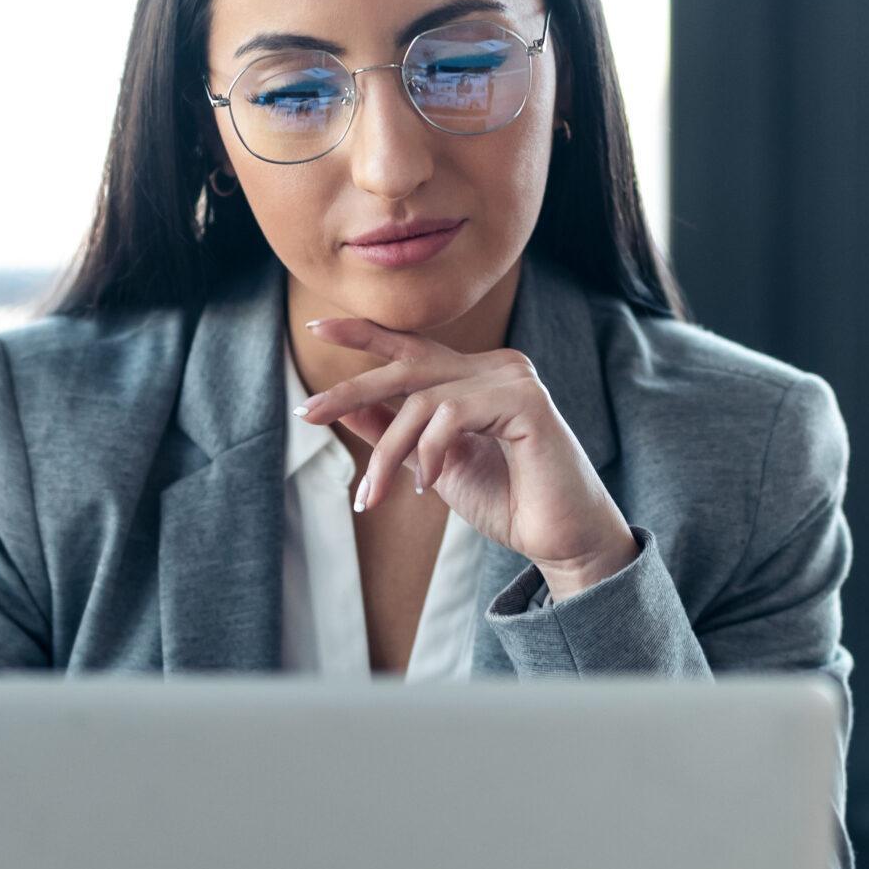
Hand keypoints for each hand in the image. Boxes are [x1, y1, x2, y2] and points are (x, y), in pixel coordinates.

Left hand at [294, 316, 641, 598]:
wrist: (560, 540)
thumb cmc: (507, 502)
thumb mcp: (433, 465)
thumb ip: (396, 433)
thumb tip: (344, 407)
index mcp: (476, 376)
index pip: (413, 347)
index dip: (365, 334)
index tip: (317, 329)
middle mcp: (497, 366)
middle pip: (409, 365)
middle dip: (353, 388)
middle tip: (308, 413)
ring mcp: (514, 378)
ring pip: (423, 401)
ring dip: (388, 453)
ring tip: (373, 497)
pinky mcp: (527, 401)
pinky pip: (452, 415)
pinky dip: (430, 453)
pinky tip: (428, 487)